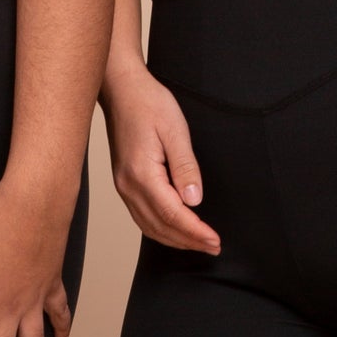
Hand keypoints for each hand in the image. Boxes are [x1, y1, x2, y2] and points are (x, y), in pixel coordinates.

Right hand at [105, 66, 219, 253]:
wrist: (121, 89)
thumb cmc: (148, 104)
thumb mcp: (175, 130)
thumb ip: (185, 167)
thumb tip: (194, 201)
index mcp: (142, 174)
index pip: (173, 214)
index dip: (196, 232)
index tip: (216, 241)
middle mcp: (128, 185)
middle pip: (160, 227)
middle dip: (189, 241)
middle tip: (214, 248)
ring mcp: (123, 185)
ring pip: (149, 226)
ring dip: (175, 240)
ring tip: (199, 244)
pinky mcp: (124, 182)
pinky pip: (141, 216)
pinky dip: (160, 230)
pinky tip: (174, 230)